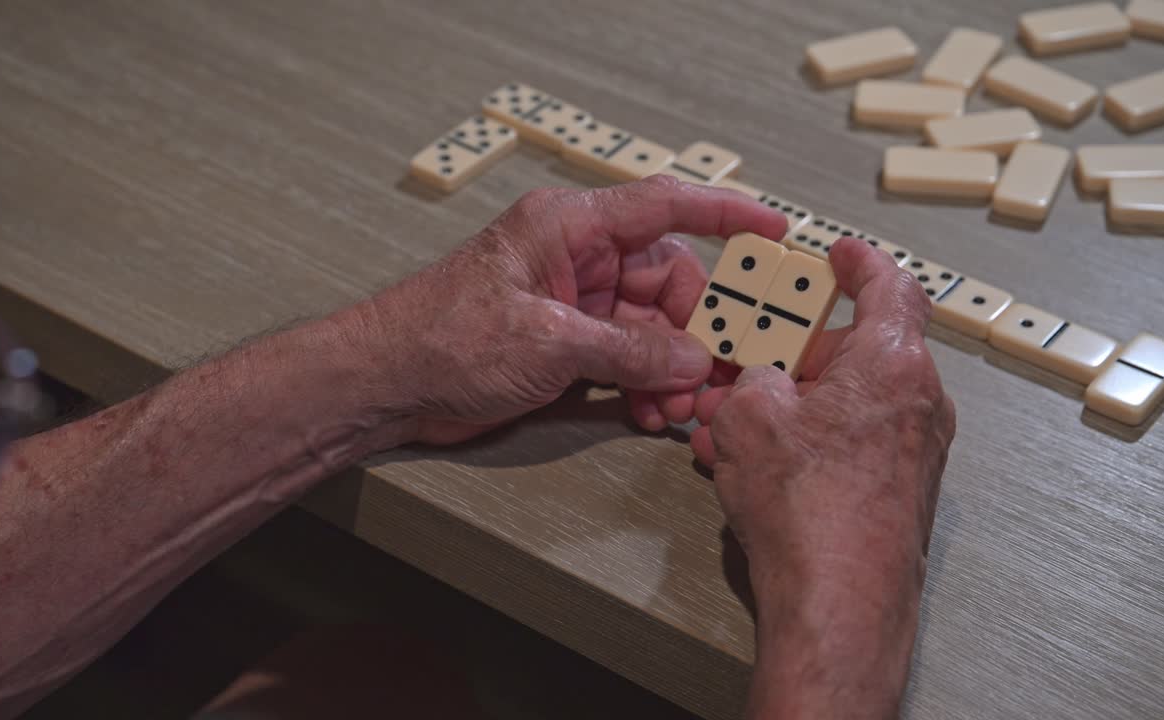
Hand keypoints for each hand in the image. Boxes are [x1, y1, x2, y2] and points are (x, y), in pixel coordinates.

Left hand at [363, 176, 787, 444]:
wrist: (388, 384)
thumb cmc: (445, 337)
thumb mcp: (549, 342)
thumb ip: (628, 351)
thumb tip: (694, 361)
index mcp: (570, 229)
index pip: (663, 206)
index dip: (725, 214)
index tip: (775, 229)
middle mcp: (577, 260)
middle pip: (667, 282)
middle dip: (696, 330)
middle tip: (719, 374)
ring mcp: (572, 305)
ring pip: (649, 329)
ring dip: (670, 369)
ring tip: (676, 409)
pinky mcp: (564, 345)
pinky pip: (625, 358)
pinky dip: (641, 384)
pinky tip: (647, 414)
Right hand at [689, 237, 955, 718]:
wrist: (839, 603)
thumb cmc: (812, 513)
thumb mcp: (749, 416)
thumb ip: (752, 378)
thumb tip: (761, 383)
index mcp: (893, 363)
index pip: (888, 286)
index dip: (858, 262)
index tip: (840, 253)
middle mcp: (917, 403)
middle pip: (854, 350)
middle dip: (792, 352)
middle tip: (750, 355)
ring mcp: (911, 451)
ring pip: (842, 402)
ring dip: (789, 404)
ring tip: (731, 423)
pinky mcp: (895, 490)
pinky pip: (846, 444)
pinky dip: (803, 441)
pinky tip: (751, 465)